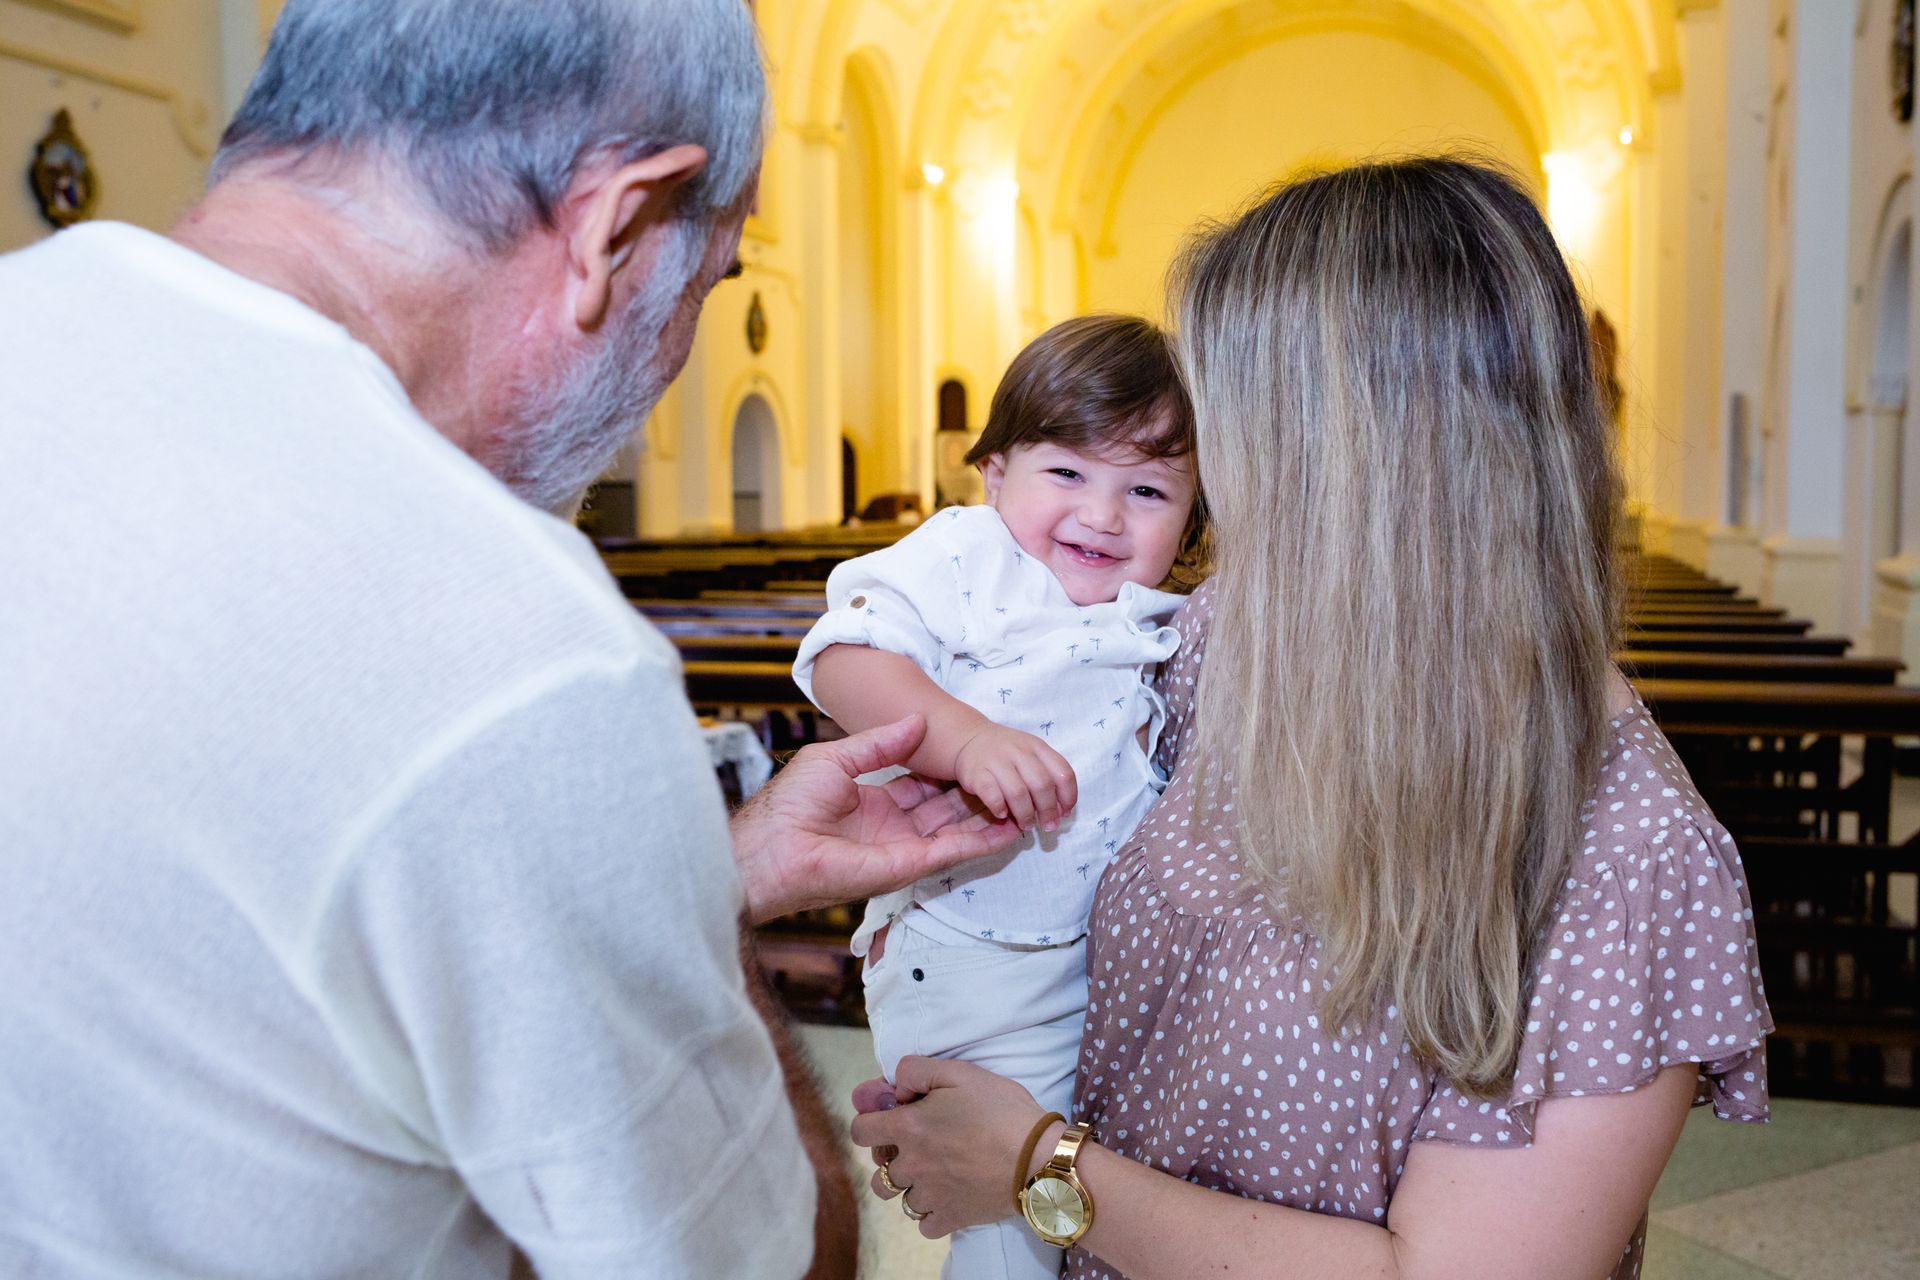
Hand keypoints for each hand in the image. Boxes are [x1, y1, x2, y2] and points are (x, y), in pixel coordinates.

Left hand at [731, 716, 1022, 923]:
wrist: (773, 846)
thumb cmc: (791, 803)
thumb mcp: (839, 759)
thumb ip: (881, 744)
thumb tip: (917, 719)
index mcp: (874, 803)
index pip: (923, 788)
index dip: (949, 774)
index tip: (975, 758)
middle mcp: (892, 828)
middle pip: (945, 809)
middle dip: (976, 795)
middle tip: (1009, 778)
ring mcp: (902, 849)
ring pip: (957, 832)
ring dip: (988, 819)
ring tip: (1024, 803)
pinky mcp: (908, 867)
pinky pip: (953, 852)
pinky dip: (982, 841)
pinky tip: (1010, 827)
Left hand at [848, 1056, 1057, 1238]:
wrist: (1039, 1158)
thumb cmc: (1002, 1110)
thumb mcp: (960, 1072)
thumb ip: (918, 1070)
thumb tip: (896, 1083)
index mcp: (908, 1127)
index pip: (860, 1132)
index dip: (870, 1122)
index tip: (891, 1119)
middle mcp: (911, 1165)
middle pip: (877, 1172)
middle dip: (891, 1157)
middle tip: (919, 1145)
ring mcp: (930, 1196)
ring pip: (899, 1199)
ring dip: (910, 1186)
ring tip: (933, 1173)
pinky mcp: (951, 1218)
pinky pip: (924, 1224)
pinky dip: (930, 1213)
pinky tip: (946, 1196)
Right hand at [952, 724, 1077, 831]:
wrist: (969, 739)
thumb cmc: (1007, 755)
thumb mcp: (1031, 756)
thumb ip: (1048, 778)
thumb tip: (1061, 812)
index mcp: (1037, 747)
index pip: (1063, 772)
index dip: (1068, 797)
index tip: (1065, 813)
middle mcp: (1018, 751)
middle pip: (1042, 785)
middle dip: (1048, 811)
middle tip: (1047, 826)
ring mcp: (996, 760)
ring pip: (1018, 793)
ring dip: (1025, 814)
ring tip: (1026, 825)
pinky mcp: (976, 772)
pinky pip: (992, 795)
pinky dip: (1000, 808)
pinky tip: (1002, 814)